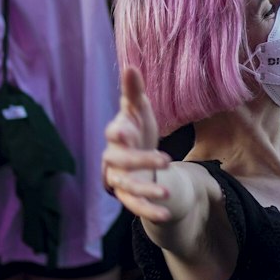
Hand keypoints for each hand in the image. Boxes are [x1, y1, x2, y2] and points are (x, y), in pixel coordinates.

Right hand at [101, 67, 175, 222]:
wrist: (136, 158)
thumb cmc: (136, 129)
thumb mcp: (138, 110)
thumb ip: (133, 91)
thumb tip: (130, 66)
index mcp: (117, 135)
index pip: (113, 134)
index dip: (118, 133)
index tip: (124, 132)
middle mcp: (114, 158)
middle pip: (122, 161)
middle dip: (141, 161)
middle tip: (165, 159)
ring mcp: (119, 179)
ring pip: (128, 186)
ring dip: (146, 190)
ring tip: (166, 191)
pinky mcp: (127, 197)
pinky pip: (135, 206)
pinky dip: (149, 211)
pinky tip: (166, 213)